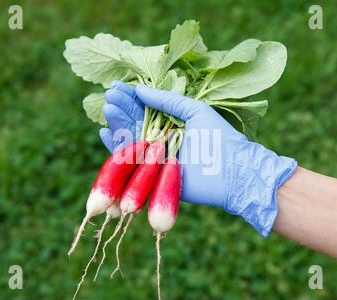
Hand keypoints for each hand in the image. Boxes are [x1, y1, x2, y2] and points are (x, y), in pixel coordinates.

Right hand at [100, 81, 296, 236]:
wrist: (232, 171)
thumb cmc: (218, 137)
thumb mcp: (195, 110)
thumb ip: (167, 100)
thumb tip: (140, 88)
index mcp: (173, 125)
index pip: (146, 109)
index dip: (131, 97)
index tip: (115, 85)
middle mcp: (162, 141)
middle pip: (135, 123)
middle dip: (122, 108)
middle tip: (109, 94)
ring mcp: (156, 159)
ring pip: (131, 140)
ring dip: (117, 124)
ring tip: (108, 107)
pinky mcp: (152, 177)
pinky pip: (130, 163)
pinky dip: (116, 149)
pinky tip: (105, 132)